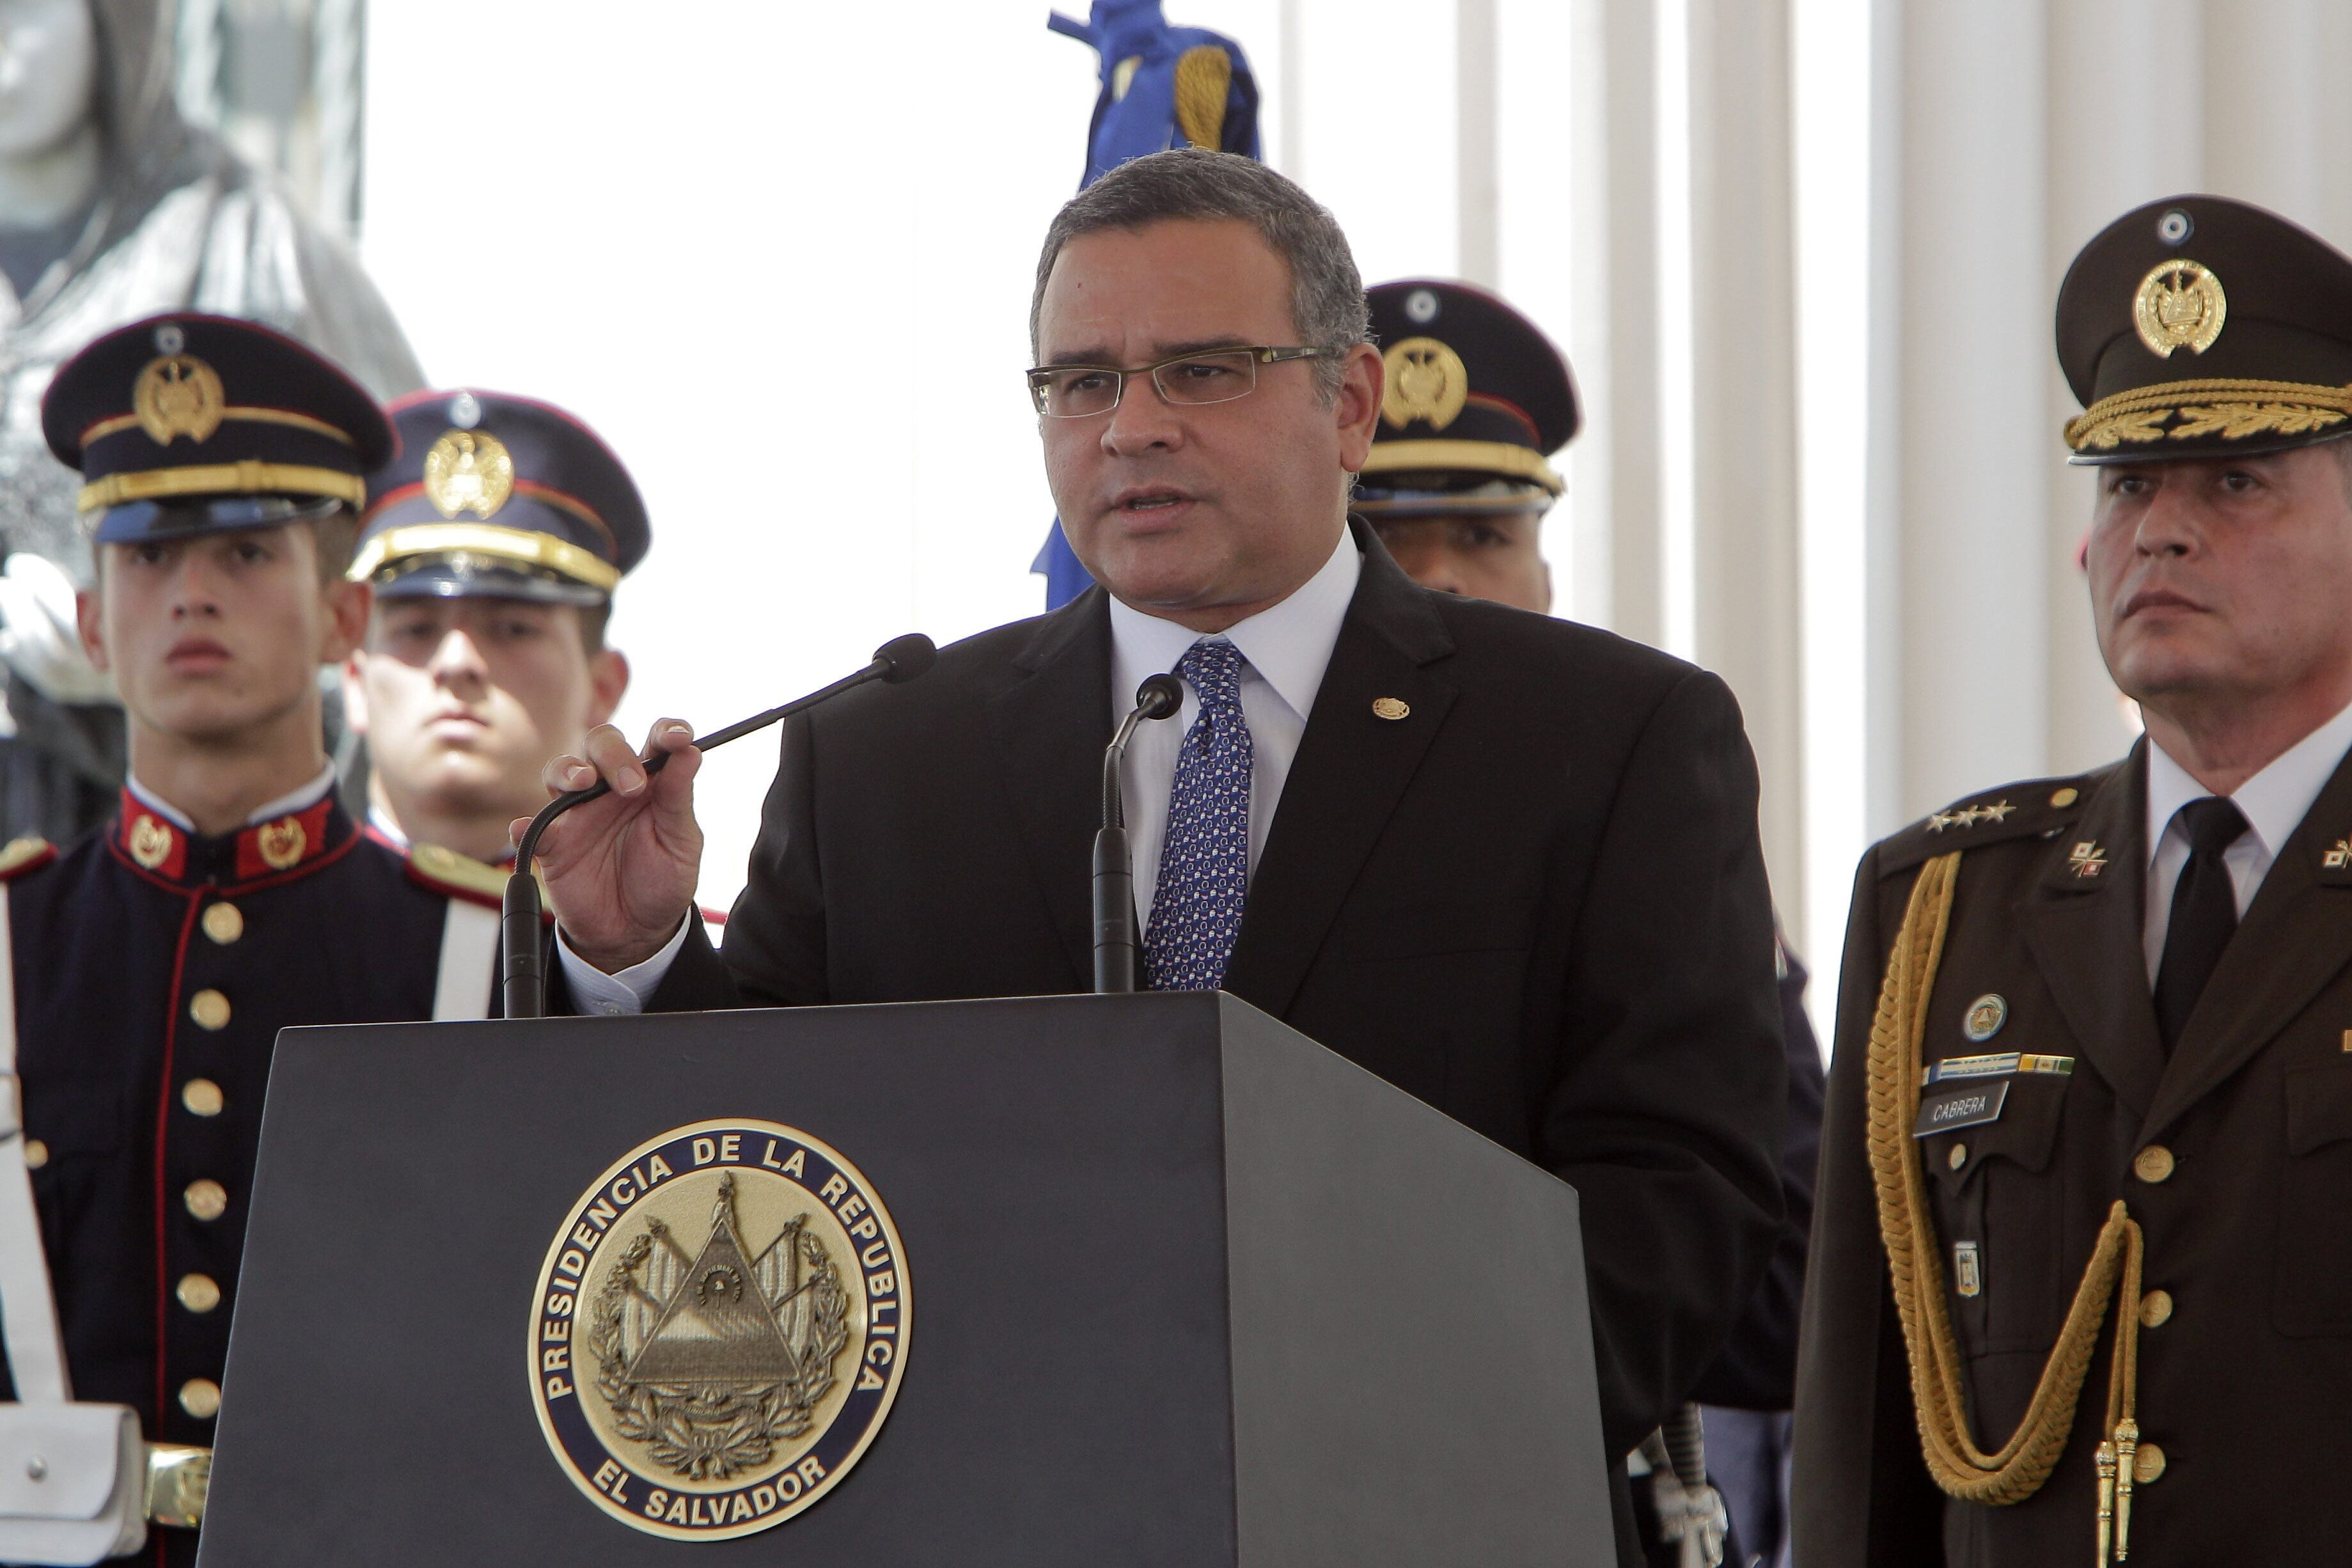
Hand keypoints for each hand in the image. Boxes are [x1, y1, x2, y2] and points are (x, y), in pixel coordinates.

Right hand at [515, 717, 701, 972]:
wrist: (636, 932)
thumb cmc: (662, 880)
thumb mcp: (681, 843)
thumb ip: (680, 798)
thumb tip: (691, 751)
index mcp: (649, 783)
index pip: (653, 743)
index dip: (664, 732)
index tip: (677, 736)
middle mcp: (609, 790)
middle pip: (601, 745)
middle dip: (615, 754)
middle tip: (632, 784)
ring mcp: (578, 814)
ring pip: (561, 771)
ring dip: (568, 771)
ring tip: (583, 783)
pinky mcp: (552, 844)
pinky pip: (531, 828)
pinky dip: (526, 826)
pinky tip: (527, 828)